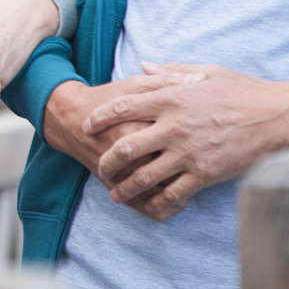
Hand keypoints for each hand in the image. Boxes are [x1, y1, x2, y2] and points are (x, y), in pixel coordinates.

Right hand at [41, 75, 198, 218]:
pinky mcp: (118, 189)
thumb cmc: (107, 98)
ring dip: (183, 191)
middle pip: (173, 169)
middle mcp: (131, 153)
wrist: (70, 120)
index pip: (178, 139)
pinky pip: (148, 209)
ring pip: (162, 193)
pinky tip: (181, 200)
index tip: (217, 132)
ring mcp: (123, 175)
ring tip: (201, 181)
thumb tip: (199, 78)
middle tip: (212, 160)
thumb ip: (166, 81)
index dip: (201, 138)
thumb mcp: (135, 84)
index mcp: (138, 125)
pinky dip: (166, 209)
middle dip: (195, 168)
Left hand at [90, 63, 288, 221]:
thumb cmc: (243, 91)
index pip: (123, 106)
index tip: (87, 124)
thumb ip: (170, 71)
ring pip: (144, 175)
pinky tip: (149, 206)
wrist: (277, 117)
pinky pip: (173, 193)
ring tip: (115, 194)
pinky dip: (157, 202)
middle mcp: (174, 126)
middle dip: (107, 160)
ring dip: (125, 187)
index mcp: (172, 98)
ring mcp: (188, 153)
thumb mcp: (206, 71)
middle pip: (126, 146)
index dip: (100, 116)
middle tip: (99, 167)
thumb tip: (142, 66)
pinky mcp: (204, 174)